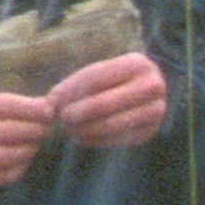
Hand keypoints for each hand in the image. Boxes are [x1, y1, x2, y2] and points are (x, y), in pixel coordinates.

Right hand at [0, 90, 56, 185]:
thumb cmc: (2, 111)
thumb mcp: (9, 100)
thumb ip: (29, 103)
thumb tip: (50, 108)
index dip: (27, 108)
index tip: (49, 109)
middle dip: (30, 128)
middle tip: (48, 126)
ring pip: (0, 156)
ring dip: (27, 147)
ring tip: (41, 138)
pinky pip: (4, 176)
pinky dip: (21, 165)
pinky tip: (31, 153)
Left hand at [48, 51, 169, 149]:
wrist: (146, 92)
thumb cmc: (113, 81)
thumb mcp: (99, 73)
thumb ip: (74, 85)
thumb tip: (49, 105)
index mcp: (137, 64)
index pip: (95, 79)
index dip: (70, 91)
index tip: (53, 100)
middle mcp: (153, 86)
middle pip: (103, 104)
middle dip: (76, 114)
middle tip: (61, 119)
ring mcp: (155, 110)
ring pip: (110, 125)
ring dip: (84, 130)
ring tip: (70, 130)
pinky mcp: (150, 131)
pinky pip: (117, 140)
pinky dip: (95, 140)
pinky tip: (83, 137)